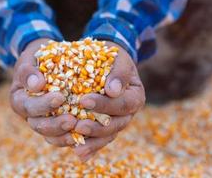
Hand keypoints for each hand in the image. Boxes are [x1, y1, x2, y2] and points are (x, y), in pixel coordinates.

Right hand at [10, 38, 76, 146]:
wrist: (45, 62)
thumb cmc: (36, 58)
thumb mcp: (29, 59)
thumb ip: (29, 71)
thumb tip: (36, 85)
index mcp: (19, 100)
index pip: (29, 106)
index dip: (43, 105)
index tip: (60, 97)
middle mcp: (29, 114)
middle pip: (39, 125)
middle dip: (55, 125)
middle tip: (72, 120)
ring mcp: (43, 121)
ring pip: (51, 135)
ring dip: (65, 135)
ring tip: (80, 128)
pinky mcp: (56, 125)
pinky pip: (62, 136)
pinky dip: (73, 137)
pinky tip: (86, 134)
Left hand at [74, 41, 145, 161]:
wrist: (107, 64)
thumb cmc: (113, 58)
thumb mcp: (118, 58)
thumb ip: (119, 72)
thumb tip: (114, 90)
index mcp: (135, 96)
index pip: (123, 104)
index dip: (105, 105)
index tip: (84, 100)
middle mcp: (128, 113)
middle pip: (116, 125)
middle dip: (97, 127)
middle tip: (78, 126)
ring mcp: (117, 122)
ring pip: (107, 136)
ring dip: (92, 142)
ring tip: (76, 146)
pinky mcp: (105, 128)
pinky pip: (99, 140)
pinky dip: (90, 148)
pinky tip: (78, 154)